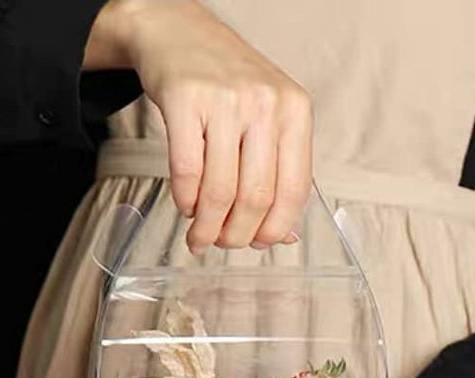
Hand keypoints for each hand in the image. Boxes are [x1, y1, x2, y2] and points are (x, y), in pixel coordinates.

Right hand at [85, 0, 312, 250]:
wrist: (180, 35)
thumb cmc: (225, 85)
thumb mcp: (266, 119)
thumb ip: (278, 172)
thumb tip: (282, 236)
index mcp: (295, 111)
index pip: (294, 189)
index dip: (273, 229)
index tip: (256, 245)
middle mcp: (266, 103)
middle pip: (256, 196)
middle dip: (236, 235)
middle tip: (221, 244)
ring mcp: (226, 101)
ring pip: (220, 190)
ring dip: (206, 226)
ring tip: (198, 236)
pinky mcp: (186, 101)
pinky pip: (187, 171)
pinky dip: (184, 201)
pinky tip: (184, 206)